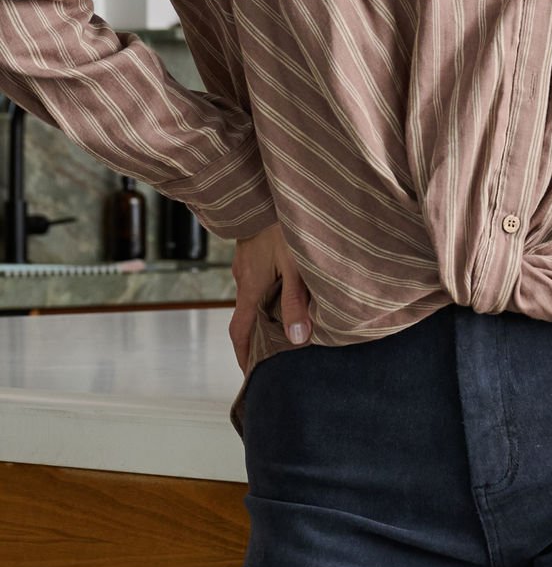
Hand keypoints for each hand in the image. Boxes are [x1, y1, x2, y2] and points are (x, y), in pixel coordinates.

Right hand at [229, 220, 311, 372]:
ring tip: (286, 323)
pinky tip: (286, 288)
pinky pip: (257, 279)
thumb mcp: (295, 267)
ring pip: (253, 295)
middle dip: (257, 338)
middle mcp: (243, 278)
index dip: (243, 356)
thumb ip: (295, 302)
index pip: (239, 332)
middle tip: (274, 354)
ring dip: (265, 312)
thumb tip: (297, 339)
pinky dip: (268, 291)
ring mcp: (245, 264)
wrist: (261, 191)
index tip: (250, 375)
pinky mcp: (252, 251)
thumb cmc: (281, 225)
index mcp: (250, 288)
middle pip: (246, 316)